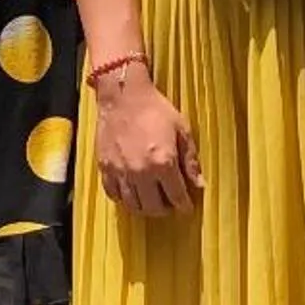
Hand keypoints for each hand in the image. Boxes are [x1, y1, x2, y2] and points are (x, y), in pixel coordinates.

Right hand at [92, 66, 200, 213]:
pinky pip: (113, 194)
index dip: (184, 205)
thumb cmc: (155, 108)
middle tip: (169, 205)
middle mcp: (141, 172)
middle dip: (165, 210)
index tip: (186, 207)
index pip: (177, 197)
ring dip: (145, 209)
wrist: (123, 94)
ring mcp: (120, 171)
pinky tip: (131, 194)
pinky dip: (123, 199)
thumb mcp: (182, 130)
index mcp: (163, 163)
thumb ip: (190, 160)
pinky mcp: (105, 167)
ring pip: (133, 205)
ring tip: (152, 202)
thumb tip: (199, 183)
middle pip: (154, 207)